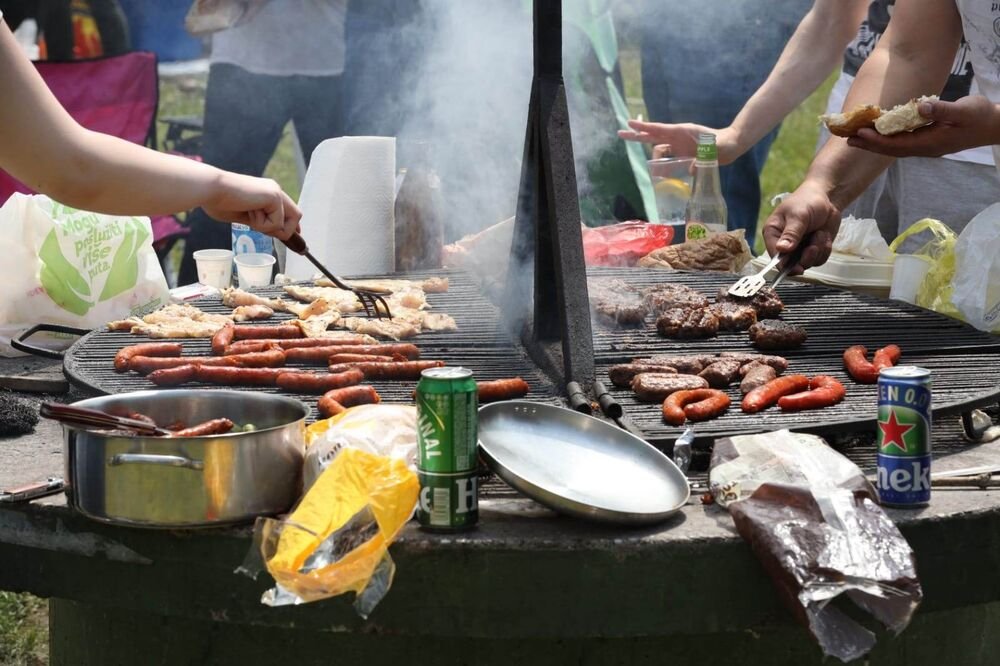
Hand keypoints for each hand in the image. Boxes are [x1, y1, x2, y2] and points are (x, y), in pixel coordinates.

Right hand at [203, 171, 300, 240]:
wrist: (210, 190)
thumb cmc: (219, 201)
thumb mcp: (245, 216)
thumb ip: (260, 221)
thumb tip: (274, 232)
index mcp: (267, 192)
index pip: (289, 210)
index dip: (292, 226)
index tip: (292, 237)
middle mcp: (274, 190)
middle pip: (296, 216)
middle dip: (286, 231)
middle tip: (265, 232)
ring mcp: (276, 192)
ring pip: (288, 222)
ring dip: (269, 228)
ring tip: (250, 217)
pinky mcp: (275, 197)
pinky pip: (277, 223)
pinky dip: (262, 225)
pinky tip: (248, 212)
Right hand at [618, 120, 741, 164]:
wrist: (729, 145)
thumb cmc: (722, 144)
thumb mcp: (713, 150)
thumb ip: (703, 158)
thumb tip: (692, 169)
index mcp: (681, 132)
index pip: (658, 129)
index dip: (643, 128)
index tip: (629, 124)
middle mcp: (676, 137)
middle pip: (651, 136)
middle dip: (636, 136)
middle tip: (620, 134)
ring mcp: (678, 145)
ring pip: (659, 150)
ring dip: (654, 159)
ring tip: (655, 172)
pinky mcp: (681, 153)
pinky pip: (667, 159)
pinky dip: (664, 167)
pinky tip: (664, 176)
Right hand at [761, 181, 840, 273]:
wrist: (828, 197)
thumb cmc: (807, 201)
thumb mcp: (799, 216)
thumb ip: (791, 234)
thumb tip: (781, 249)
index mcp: (773, 234)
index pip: (775, 256)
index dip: (785, 265)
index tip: (798, 267)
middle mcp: (784, 244)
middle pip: (791, 264)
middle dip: (806, 257)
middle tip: (814, 247)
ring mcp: (799, 248)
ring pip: (807, 263)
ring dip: (818, 250)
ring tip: (820, 234)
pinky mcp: (812, 250)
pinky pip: (819, 259)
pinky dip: (825, 249)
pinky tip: (824, 236)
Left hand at [846, 96, 999, 156]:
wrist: (994, 126)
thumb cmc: (980, 117)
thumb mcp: (964, 110)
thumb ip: (942, 110)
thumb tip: (920, 107)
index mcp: (930, 144)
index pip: (897, 145)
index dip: (876, 140)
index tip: (859, 134)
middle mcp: (924, 148)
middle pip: (890, 149)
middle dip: (868, 144)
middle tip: (846, 139)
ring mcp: (926, 146)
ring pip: (894, 146)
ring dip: (874, 142)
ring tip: (854, 137)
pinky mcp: (927, 140)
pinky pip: (901, 141)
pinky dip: (886, 138)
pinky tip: (877, 132)